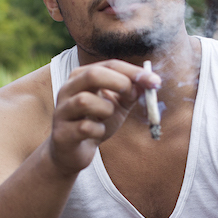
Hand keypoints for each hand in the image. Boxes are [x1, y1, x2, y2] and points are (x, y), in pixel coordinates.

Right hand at [49, 60, 159, 174]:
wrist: (72, 152)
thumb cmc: (95, 123)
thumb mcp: (116, 105)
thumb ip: (131, 93)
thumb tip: (150, 82)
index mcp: (81, 77)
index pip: (109, 65)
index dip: (134, 72)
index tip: (155, 82)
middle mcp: (68, 89)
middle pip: (93, 74)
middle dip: (119, 83)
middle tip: (132, 96)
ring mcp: (62, 110)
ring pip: (85, 100)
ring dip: (106, 110)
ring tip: (105, 118)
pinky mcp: (62, 133)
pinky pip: (85, 127)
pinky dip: (99, 130)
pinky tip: (97, 133)